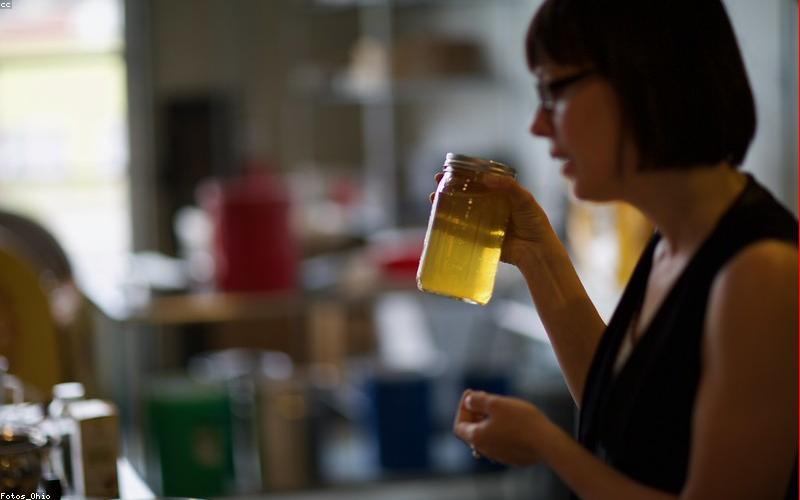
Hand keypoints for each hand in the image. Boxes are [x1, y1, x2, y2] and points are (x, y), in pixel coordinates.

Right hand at [430, 172, 554, 267]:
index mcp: (502, 195)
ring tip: (434, 199)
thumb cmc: (535, 224)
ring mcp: (485, 223)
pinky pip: (463, 231)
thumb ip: (507, 187)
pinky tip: (439, 219)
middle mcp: (491, 207)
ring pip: (462, 211)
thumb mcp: (525, 199)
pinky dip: (450, 225)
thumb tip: (485, 178)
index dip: (465, 174)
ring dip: (446, 205)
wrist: (537, 252)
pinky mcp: (481, 239)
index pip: (480, 180)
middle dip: (451, 187)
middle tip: (438, 182)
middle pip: (467, 194)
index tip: (451, 169)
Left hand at [453, 389, 549, 465]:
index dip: (462, 410)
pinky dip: (502, 430)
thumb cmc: (521, 421)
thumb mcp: (496, 403)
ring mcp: (500, 456)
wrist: (547, 443)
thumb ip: (478, 401)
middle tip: (486, 398)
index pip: (459, 426)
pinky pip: (502, 442)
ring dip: (490, 421)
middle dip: (476, 413)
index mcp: (477, 437)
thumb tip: (469, 401)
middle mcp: (485, 450)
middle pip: (473, 431)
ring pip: (488, 437)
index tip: (473, 397)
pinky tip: (513, 420)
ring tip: (500, 408)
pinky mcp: (513, 457)